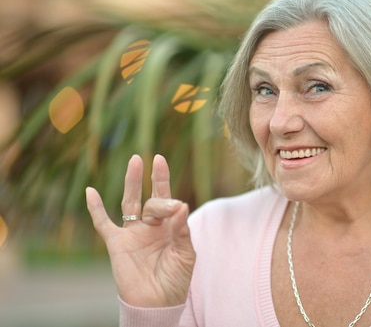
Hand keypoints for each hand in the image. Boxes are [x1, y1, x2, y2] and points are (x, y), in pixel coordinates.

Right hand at [86, 154, 195, 306]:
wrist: (157, 304)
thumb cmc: (175, 281)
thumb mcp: (185, 255)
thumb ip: (182, 230)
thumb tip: (181, 204)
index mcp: (170, 228)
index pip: (169, 202)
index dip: (168, 188)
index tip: (166, 177)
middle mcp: (151, 227)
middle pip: (152, 199)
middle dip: (155, 181)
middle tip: (155, 160)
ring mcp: (133, 233)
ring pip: (130, 202)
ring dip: (132, 182)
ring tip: (135, 161)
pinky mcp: (116, 244)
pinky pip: (103, 223)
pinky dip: (95, 208)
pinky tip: (91, 191)